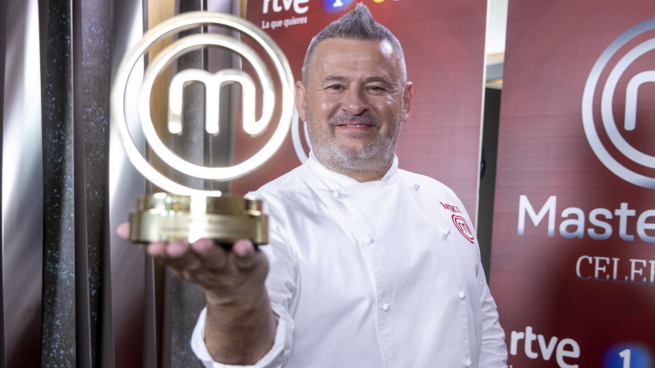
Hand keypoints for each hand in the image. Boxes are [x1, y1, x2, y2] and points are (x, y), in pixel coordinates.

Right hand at [116, 222, 268, 304]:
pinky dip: (245, 251)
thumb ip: (154, 241)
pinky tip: (243, 244)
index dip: (159, 251)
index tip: (150, 244)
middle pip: (190, 260)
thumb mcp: (178, 260)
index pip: (168, 257)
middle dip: (179, 252)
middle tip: (172, 245)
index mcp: (185, 262)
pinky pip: (246, 258)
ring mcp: (226, 266)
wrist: (239, 293)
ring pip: (215, 258)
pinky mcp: (248, 263)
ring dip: (208, 251)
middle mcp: (203, 266)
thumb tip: (124, 228)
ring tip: (202, 242)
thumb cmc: (208, 267)